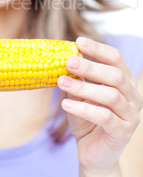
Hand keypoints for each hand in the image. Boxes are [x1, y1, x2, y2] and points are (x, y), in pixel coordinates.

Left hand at [57, 37, 142, 175]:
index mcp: (124, 82)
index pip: (115, 59)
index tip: (78, 42)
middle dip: (90, 67)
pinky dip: (83, 109)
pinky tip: (66, 105)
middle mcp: (132, 96)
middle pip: (115, 75)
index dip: (97, 49)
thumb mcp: (79, 95)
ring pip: (110, 96)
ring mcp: (130, 116)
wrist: (92, 152)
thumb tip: (64, 59)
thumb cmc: (86, 118)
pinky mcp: (123, 133)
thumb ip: (76, 79)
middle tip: (68, 62)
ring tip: (62, 83)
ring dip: (83, 88)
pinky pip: (105, 117)